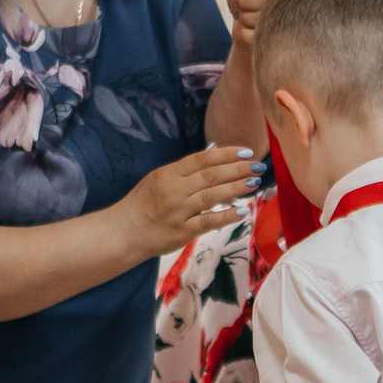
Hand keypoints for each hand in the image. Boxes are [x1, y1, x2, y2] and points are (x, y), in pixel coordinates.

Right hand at [116, 146, 259, 256]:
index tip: (246, 152)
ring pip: (212, 196)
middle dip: (237, 169)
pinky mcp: (182, 232)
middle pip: (211, 175)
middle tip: (257, 166)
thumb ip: (186, 168)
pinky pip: (208, 222)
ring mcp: (178, 211)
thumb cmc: (144, 204)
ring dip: (236, 188)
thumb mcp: (159, 178)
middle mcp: (174, 190)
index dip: (226, 154)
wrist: (124, 232)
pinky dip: (226, 216)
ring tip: (254, 182)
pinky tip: (243, 211)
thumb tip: (214, 151)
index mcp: (169, 174)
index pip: (202, 159)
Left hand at [226, 0, 288, 45]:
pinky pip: (253, 36)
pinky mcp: (279, 42)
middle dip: (244, 1)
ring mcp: (288, 22)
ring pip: (260, 17)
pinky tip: (247, 29)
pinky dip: (242, 32)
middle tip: (238, 4)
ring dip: (243, 17)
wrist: (251, 31)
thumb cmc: (248, 2)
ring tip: (243, 16)